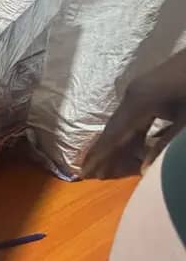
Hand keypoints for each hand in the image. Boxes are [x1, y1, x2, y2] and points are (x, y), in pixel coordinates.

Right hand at [83, 51, 185, 177]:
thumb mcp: (185, 121)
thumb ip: (164, 144)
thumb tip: (143, 168)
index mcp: (138, 103)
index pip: (113, 135)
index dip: (99, 155)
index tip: (84, 172)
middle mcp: (132, 95)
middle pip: (113, 128)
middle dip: (102, 151)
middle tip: (89, 173)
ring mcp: (139, 90)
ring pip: (122, 121)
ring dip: (117, 143)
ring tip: (106, 164)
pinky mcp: (148, 88)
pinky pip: (133, 115)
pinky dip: (129, 132)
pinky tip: (132, 146)